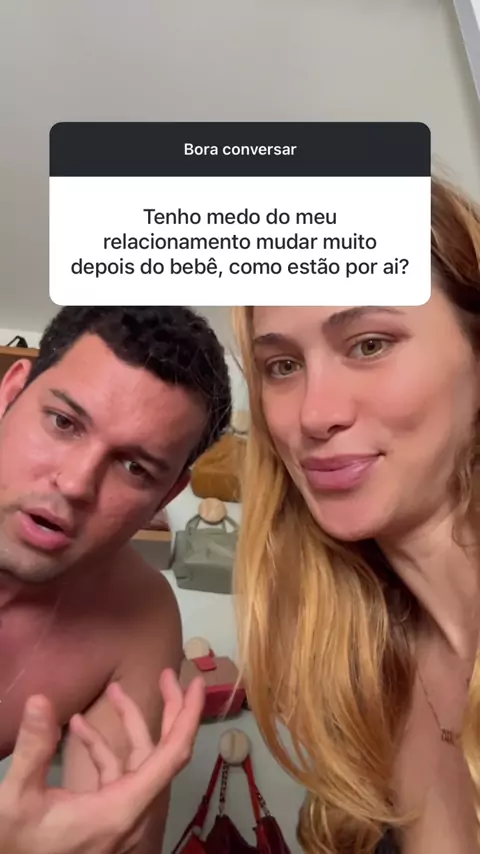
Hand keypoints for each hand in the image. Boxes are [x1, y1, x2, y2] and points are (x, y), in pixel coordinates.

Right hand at [0, 669, 204, 853]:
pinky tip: (77, 728)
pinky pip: (117, 777)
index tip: (198, 685)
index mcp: (123, 807)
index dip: (189, 717)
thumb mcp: (18, 801)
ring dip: (127, 726)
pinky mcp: (107, 820)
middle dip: (168, 710)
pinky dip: (103, 751)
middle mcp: (131, 813)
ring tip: (112, 690)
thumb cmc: (19, 849)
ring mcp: (121, 818)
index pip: (173, 755)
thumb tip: (40, 701)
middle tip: (167, 675)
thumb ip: (34, 749)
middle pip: (164, 754)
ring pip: (139, 763)